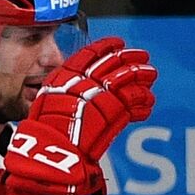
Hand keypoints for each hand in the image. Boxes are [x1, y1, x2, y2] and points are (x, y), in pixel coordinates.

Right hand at [4, 38, 155, 194]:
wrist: (50, 152)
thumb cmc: (44, 132)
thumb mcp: (47, 104)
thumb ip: (64, 92)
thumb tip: (79, 86)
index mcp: (64, 77)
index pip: (88, 54)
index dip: (105, 46)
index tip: (117, 43)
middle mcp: (83, 81)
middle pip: (112, 61)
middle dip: (129, 57)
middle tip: (142, 55)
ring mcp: (100, 94)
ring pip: (128, 76)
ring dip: (142, 74)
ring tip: (150, 74)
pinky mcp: (115, 110)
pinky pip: (135, 100)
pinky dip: (143, 101)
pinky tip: (147, 104)